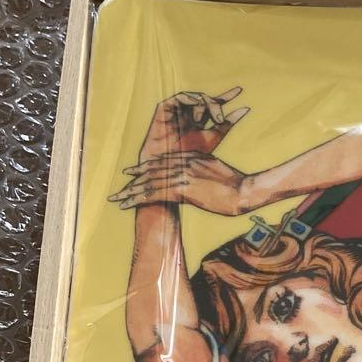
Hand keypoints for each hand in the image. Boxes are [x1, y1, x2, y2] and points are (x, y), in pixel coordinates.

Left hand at [111, 153, 249, 215]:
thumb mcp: (217, 169)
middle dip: (133, 182)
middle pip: (151, 172)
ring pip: (149, 183)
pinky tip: (127, 203)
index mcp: (189, 157)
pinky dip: (139, 198)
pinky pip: (155, 194)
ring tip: (117, 200)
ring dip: (131, 192)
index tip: (131, 174)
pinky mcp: (183, 189)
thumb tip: (199, 176)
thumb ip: (204, 167)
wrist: (244, 190)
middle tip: (119, 191)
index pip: (161, 162)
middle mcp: (182, 164)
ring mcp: (181, 176)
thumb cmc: (236, 183)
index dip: (144, 169)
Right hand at [139, 87, 248, 161]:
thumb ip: (228, 123)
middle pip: (207, 100)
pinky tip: (197, 103)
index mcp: (199, 122)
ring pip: (197, 98)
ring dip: (205, 105)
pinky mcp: (165, 108)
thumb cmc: (191, 155)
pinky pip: (181, 97)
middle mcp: (188, 115)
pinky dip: (192, 98)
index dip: (226, 97)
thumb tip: (246, 108)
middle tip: (220, 120)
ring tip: (205, 119)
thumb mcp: (215, 136)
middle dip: (216, 106)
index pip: (214, 105)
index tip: (239, 91)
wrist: (171, 163)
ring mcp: (177, 111)